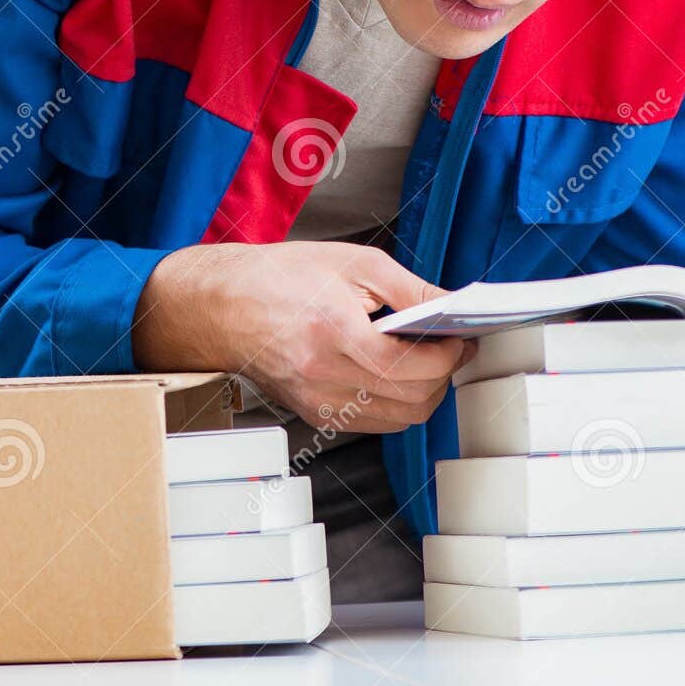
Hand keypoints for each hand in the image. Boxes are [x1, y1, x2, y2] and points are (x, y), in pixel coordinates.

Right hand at [131, 240, 471, 433]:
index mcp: (336, 334)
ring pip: (399, 419)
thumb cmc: (281, 276)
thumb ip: (411, 288)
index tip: (462, 338)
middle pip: (413, 401)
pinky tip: (394, 372)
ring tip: (425, 358)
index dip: (450, 355)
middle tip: (450, 347)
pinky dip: (396, 402)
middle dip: (444, 375)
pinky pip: (374, 422)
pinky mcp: (315, 414)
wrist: (221, 305)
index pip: (414, 367)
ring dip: (424, 393)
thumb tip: (453, 304)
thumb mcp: (355, 263)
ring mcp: (319, 403)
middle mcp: (326, 379)